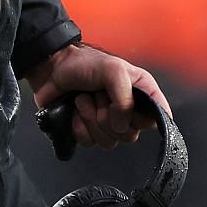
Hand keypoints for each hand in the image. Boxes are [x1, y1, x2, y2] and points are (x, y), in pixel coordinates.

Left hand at [28, 43, 165, 148]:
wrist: (52, 69)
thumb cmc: (84, 63)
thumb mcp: (113, 70)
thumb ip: (126, 98)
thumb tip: (122, 125)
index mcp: (140, 92)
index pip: (154, 118)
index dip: (139, 118)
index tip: (126, 106)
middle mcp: (126, 109)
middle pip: (129, 135)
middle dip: (108, 117)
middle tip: (98, 96)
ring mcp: (107, 122)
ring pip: (109, 141)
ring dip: (91, 119)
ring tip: (84, 99)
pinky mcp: (88, 131)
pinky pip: (89, 143)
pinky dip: (79, 127)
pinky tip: (75, 111)